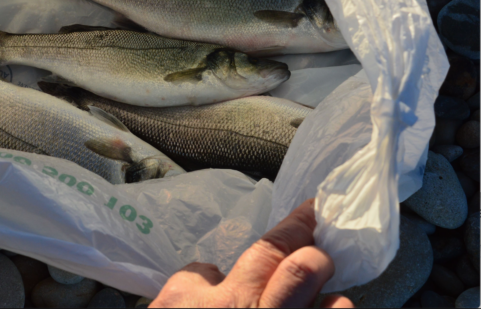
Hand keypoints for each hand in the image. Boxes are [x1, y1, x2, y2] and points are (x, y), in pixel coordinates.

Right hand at [150, 199, 354, 307]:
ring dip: (333, 296)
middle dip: (317, 254)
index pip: (273, 248)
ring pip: (333, 308)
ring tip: (325, 293)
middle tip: (315, 253)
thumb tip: (217, 271)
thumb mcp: (172, 304)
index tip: (314, 206)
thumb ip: (196, 278)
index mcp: (232, 299)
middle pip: (307, 270)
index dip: (298, 221)